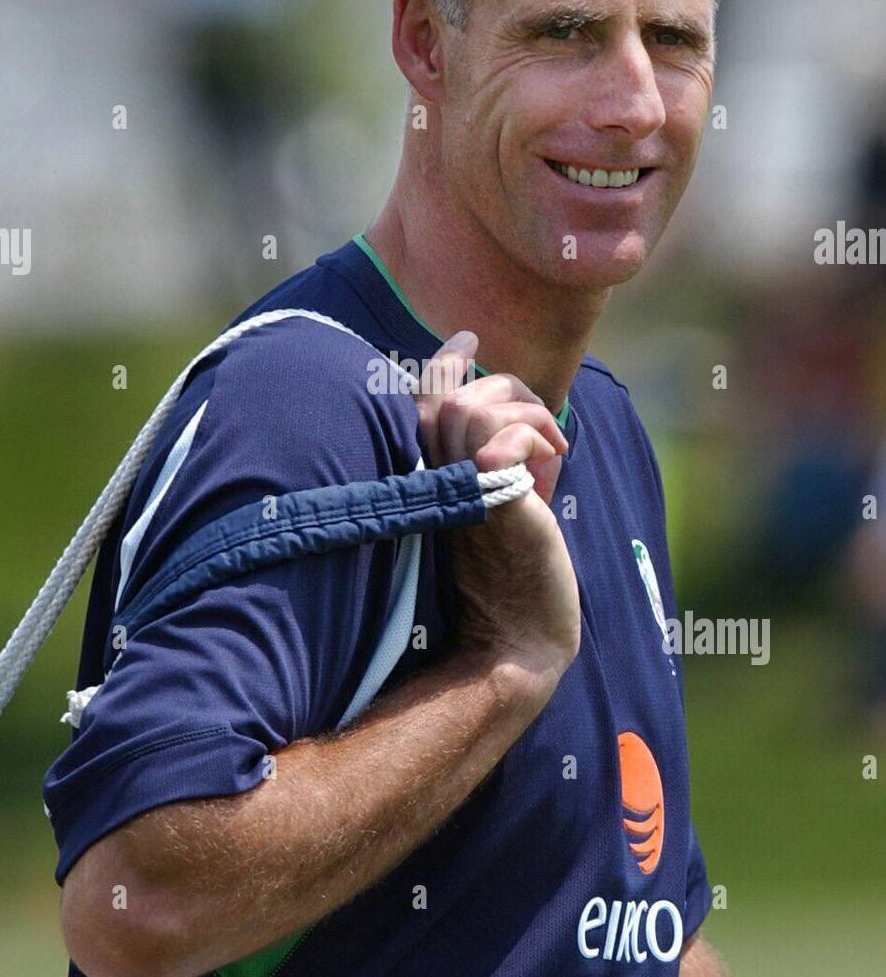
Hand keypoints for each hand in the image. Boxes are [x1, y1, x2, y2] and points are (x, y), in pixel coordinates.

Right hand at [415, 332, 580, 696]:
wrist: (519, 638)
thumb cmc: (516, 575)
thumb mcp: (501, 501)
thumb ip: (496, 458)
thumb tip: (517, 415)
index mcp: (427, 481)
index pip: (423, 405)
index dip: (443, 365)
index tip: (466, 338)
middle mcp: (430, 483)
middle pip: (450, 397)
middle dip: (507, 389)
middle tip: (545, 428)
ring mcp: (456, 493)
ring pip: (476, 409)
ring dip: (527, 414)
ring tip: (553, 447)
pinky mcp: (490, 504)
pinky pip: (504, 438)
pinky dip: (537, 436)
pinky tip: (555, 463)